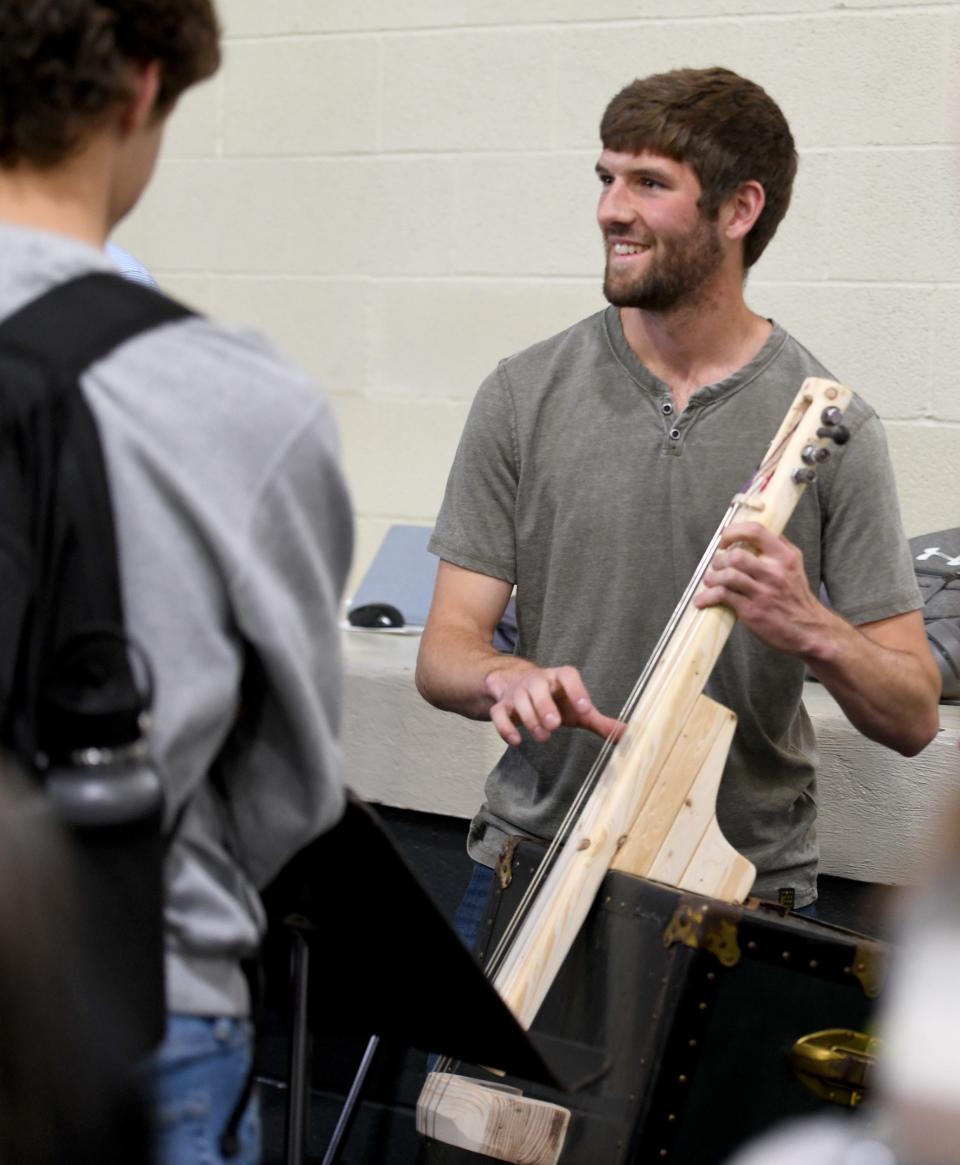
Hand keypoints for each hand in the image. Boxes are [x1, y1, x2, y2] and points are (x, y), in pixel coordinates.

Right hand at [483, 664, 623, 746]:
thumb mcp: (576, 708)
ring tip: (543, 736)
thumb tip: (628, 734)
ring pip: (519, 701)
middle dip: (545, 706)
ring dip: (529, 719)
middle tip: (555, 725)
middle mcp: (537, 681)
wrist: (516, 686)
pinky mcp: (502, 705)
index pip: (568, 675)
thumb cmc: (554, 699)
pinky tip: (517, 742)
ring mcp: (517, 693)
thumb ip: (599, 721)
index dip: (577, 690)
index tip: (586, 708)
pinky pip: (499, 714)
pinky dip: (505, 728)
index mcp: (559, 678)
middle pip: (538, 688)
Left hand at [694, 521, 829, 657]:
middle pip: (736, 555)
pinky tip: (702, 600)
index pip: (756, 531)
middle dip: (719, 560)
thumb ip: (776, 548)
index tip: (724, 539)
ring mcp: (763, 592)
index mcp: (785, 557)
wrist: (810, 630)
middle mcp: (775, 572)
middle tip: (716, 566)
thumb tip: (751, 532)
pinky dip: (707, 597)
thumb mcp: (794, 566)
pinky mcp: (752, 610)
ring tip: (710, 581)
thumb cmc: (797, 598)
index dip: (733, 532)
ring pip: (728, 575)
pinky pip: (723, 597)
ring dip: (712, 577)